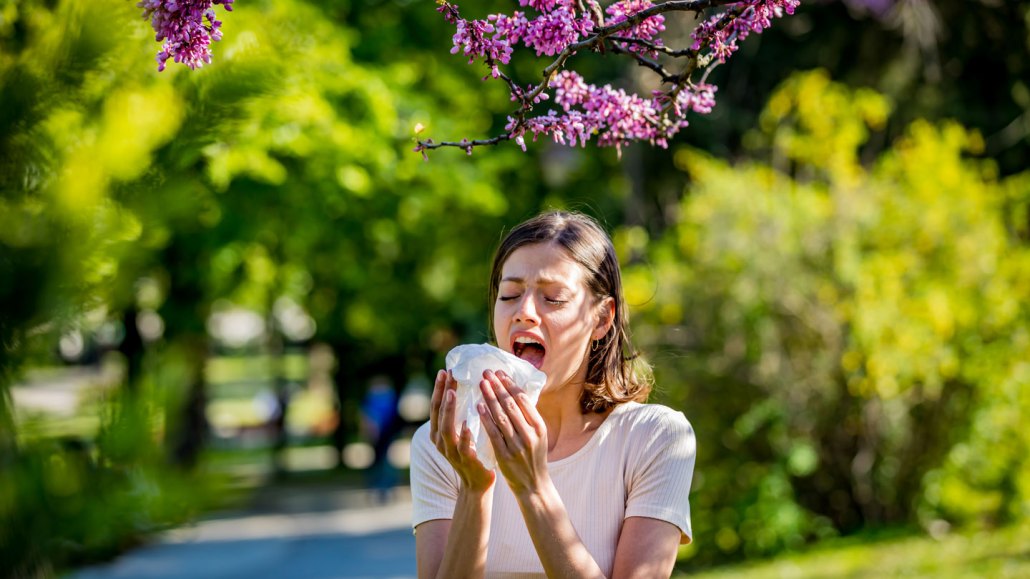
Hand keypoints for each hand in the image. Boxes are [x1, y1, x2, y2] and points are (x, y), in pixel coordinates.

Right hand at [429, 369, 495, 492]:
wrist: (477, 482)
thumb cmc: (472, 451)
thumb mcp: (462, 431)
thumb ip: (461, 414)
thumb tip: (466, 387)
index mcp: (438, 432)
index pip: (436, 406)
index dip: (439, 388)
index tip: (444, 370)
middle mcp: (440, 441)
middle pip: (438, 413)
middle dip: (443, 393)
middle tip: (448, 374)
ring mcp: (451, 451)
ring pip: (446, 428)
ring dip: (449, 410)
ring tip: (453, 393)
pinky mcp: (465, 461)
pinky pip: (463, 447)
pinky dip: (464, 436)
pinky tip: (468, 424)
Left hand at [478, 370, 548, 495]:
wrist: (534, 486)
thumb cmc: (534, 457)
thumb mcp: (538, 436)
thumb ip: (528, 418)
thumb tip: (515, 393)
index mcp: (540, 427)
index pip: (524, 400)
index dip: (511, 385)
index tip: (500, 372)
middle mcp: (530, 435)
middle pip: (512, 405)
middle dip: (498, 387)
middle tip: (487, 373)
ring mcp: (517, 446)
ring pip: (502, 417)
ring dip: (490, 398)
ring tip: (482, 384)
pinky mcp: (505, 456)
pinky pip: (494, 433)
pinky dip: (486, 419)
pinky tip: (479, 407)